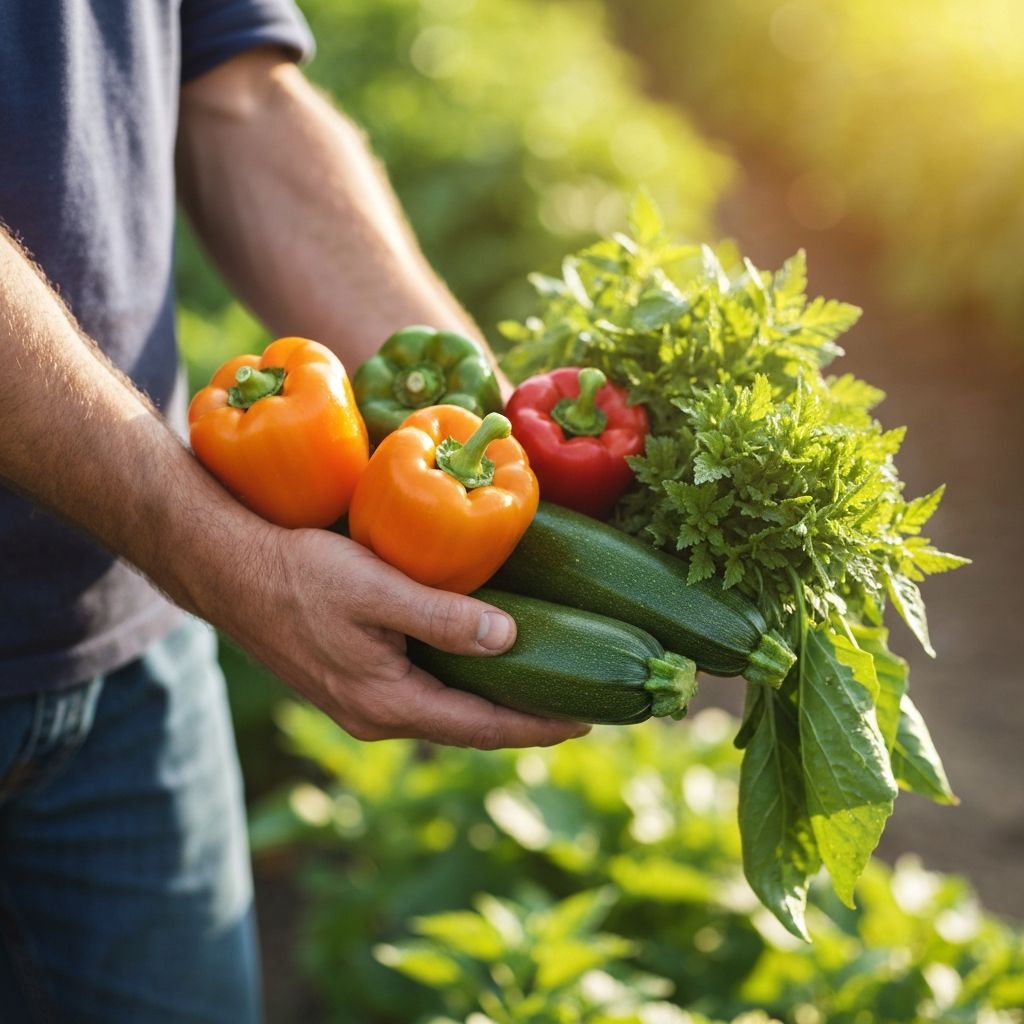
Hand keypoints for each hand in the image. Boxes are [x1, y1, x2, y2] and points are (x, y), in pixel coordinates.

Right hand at [218, 525, 590, 748]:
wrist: (230, 572)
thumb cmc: (300, 575)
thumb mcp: (378, 590)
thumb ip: (443, 617)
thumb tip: (511, 640)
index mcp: (387, 704)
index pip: (482, 726)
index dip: (538, 726)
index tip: (588, 723)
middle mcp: (376, 716)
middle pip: (468, 728)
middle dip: (523, 721)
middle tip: (577, 709)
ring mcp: (360, 703)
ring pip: (444, 712)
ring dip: (492, 706)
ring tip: (538, 691)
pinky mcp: (350, 682)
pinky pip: (421, 695)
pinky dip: (460, 688)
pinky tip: (477, 667)